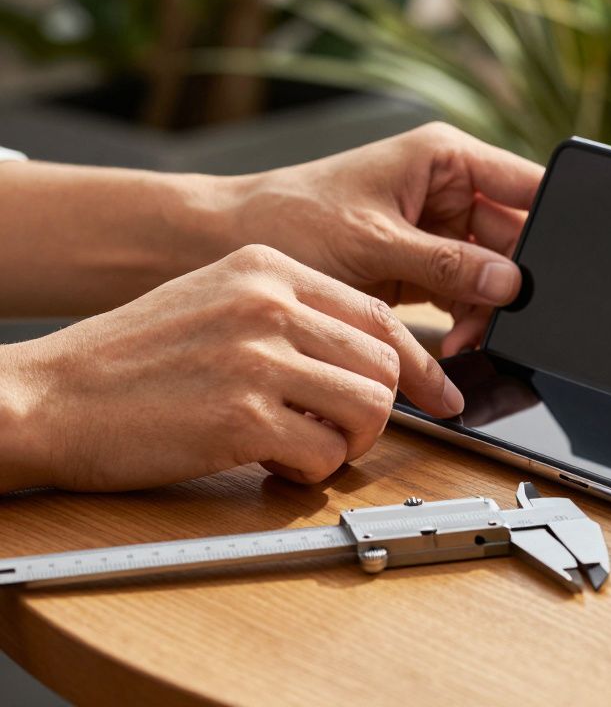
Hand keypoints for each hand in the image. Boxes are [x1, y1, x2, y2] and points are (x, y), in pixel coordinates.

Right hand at [0, 245, 460, 491]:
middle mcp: (267, 303)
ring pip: (369, 408)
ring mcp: (256, 358)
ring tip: (306, 448)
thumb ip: (292, 318)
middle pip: (383, 363)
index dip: (413, 363)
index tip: (435, 393)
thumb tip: (369, 359)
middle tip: (341, 432)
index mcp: (267, 267)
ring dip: (348, 444)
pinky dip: (308, 471)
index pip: (377, 314)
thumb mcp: (216, 302)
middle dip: (377, 411)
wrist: (47, 396)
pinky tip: (271, 465)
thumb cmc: (128, 359)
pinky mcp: (241, 416)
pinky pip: (323, 454)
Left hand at [225, 123, 543, 355]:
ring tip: (468, 339)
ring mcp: (439, 231)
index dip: (552, 222)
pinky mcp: (424, 268)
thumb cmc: (288, 220)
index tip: (564, 266)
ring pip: (495, 275)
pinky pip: (466, 296)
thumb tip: (511, 282)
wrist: (226, 247)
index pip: (525, 185)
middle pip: (516, 238)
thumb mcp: (374, 242)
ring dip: (488, 310)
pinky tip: (455, 344)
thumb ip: (446, 263)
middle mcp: (450, 191)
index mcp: (446, 159)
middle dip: (513, 282)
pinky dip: (466, 323)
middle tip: (505, 321)